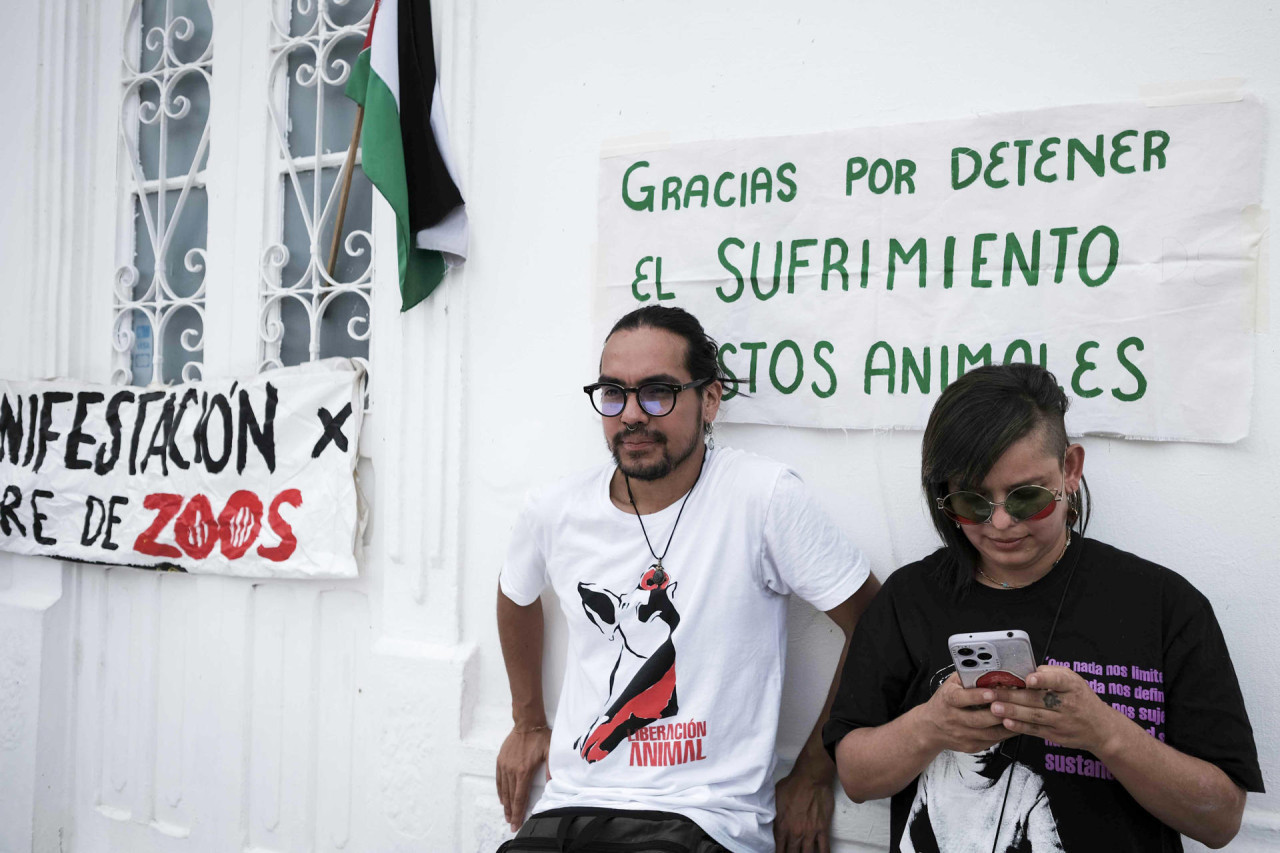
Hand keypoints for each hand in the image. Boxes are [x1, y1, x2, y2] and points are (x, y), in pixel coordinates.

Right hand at [496, 726, 551, 832]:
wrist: (527, 724)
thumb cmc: (540, 738)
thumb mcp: (550, 752)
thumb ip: (551, 769)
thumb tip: (552, 785)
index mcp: (524, 771)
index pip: (520, 797)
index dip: (518, 812)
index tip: (516, 824)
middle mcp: (512, 771)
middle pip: (511, 797)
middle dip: (511, 812)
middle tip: (511, 824)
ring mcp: (505, 766)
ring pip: (504, 790)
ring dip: (505, 804)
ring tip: (507, 815)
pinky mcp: (500, 761)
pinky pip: (498, 780)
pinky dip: (500, 791)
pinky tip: (502, 798)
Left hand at [774, 767, 833, 852]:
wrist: (810, 778)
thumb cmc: (792, 784)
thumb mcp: (775, 798)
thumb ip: (774, 813)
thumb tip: (771, 820)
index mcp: (781, 825)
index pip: (779, 848)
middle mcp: (795, 832)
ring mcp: (809, 832)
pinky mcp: (822, 828)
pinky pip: (824, 847)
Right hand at [920, 672, 1017, 753]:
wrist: (931, 728)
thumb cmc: (945, 701)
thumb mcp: (951, 684)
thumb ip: (968, 677)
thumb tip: (992, 670)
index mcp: (947, 700)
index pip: (960, 698)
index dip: (977, 696)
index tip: (992, 693)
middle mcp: (953, 719)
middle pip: (978, 719)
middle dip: (998, 713)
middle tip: (1015, 705)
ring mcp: (962, 735)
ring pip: (989, 733)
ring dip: (1007, 725)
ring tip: (1021, 716)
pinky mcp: (971, 746)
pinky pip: (992, 741)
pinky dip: (1005, 734)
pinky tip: (1016, 726)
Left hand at [986, 665, 1127, 753]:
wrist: (1101, 729)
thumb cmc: (1082, 699)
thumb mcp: (1074, 680)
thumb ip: (1052, 673)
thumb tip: (1029, 670)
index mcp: (1072, 686)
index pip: (1058, 681)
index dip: (1043, 679)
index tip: (1029, 678)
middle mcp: (1068, 704)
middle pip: (1039, 699)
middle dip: (1014, 696)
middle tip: (994, 692)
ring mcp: (1062, 721)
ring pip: (1034, 716)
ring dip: (1012, 711)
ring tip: (994, 707)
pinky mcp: (1055, 735)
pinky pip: (1035, 730)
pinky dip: (1020, 726)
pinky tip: (1006, 722)